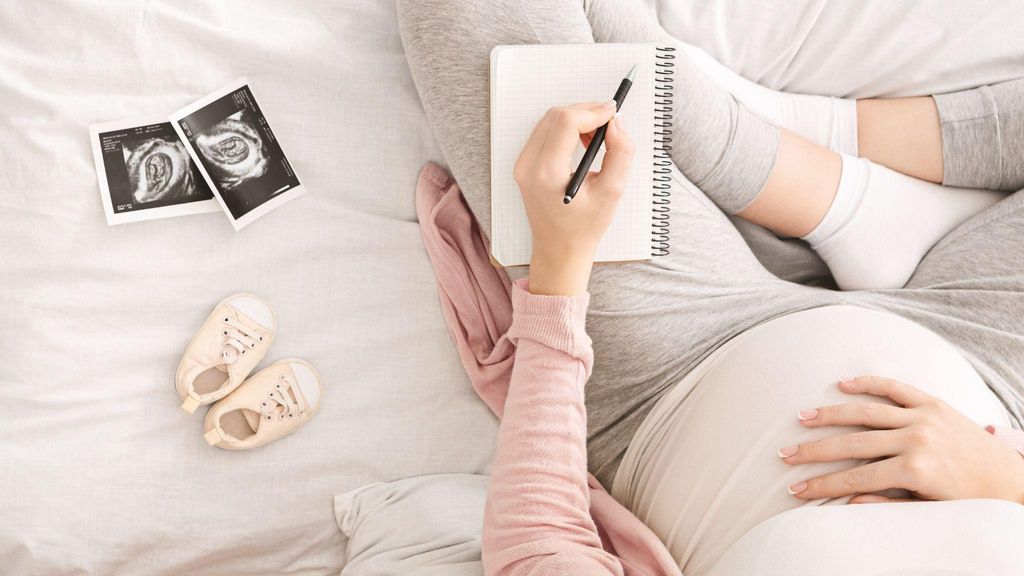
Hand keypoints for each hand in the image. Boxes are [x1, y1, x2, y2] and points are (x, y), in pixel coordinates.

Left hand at [513, 101, 634, 294]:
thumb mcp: (612, 191)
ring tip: (598, 135)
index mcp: (546, 173)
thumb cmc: (584, 227)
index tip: (614, 113)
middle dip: (586, 111)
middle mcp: (528, 165)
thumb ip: (620, 153)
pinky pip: (544, 131)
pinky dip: (566, 128)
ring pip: (549, 119)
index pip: (566, 122)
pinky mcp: (524, 164)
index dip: (593, 112)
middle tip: (610, 122)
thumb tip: (616, 122)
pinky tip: (583, 141)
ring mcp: (522, 164)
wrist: (559, 249)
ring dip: (576, 118)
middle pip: (556, 116)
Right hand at [779, 376, 1023, 503]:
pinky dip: (868, 384)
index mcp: (916, 471)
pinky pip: (895, 388)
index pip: (855, 478)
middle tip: (785, 454)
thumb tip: (847, 502)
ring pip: (866, 412)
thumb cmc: (969, 500)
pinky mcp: (933, 402)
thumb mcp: (928, 510)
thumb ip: (886, 504)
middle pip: (852, 443)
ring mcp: (925, 417)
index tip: (797, 489)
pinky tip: (841, 385)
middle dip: (815, 450)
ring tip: (802, 418)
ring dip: (830, 414)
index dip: (822, 485)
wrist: (1011, 480)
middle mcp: (917, 439)